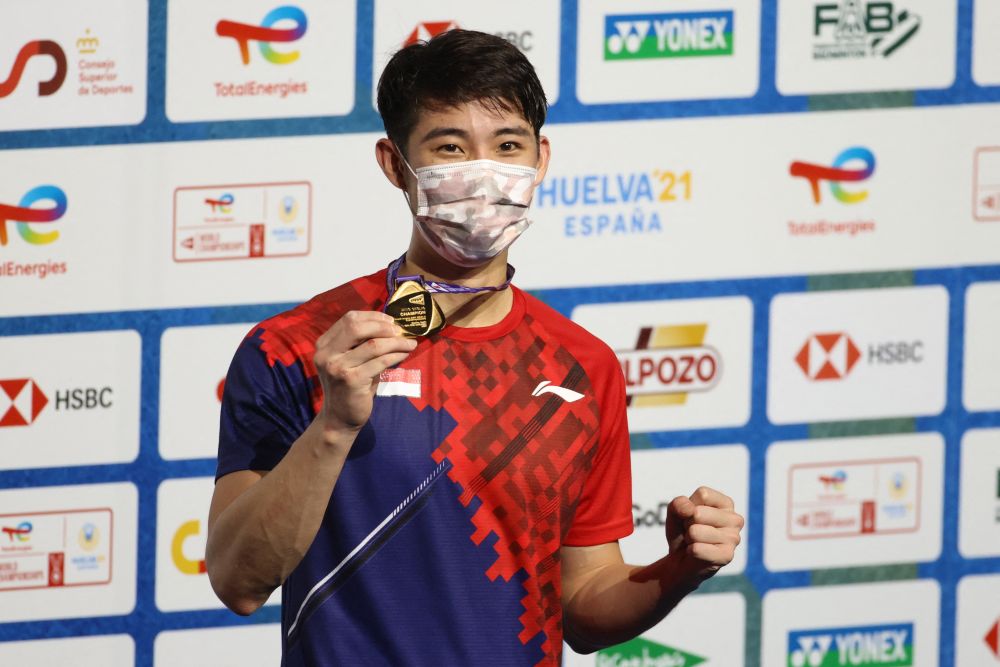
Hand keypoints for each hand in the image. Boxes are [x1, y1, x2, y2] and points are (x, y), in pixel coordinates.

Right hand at [313, 310, 416, 431]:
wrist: (339, 418)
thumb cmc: (349, 386)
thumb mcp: (350, 360)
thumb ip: (362, 343)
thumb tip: (392, 326)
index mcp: (324, 344)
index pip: (349, 319)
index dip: (373, 316)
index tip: (390, 321)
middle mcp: (327, 354)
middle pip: (357, 326)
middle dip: (383, 326)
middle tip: (400, 331)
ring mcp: (338, 367)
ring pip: (373, 345)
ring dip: (396, 342)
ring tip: (409, 343)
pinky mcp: (352, 381)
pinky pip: (380, 362)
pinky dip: (396, 355)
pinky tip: (404, 354)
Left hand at [665, 486, 743, 582]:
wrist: (681, 561)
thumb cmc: (682, 532)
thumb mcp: (675, 512)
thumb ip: (679, 503)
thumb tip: (691, 510)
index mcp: (726, 504)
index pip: (703, 494)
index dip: (689, 506)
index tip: (690, 517)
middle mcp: (735, 520)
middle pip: (698, 513)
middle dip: (687, 524)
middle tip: (692, 533)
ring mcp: (734, 538)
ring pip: (695, 532)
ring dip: (689, 538)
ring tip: (695, 542)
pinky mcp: (727, 556)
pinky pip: (697, 549)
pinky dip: (690, 551)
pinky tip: (697, 554)